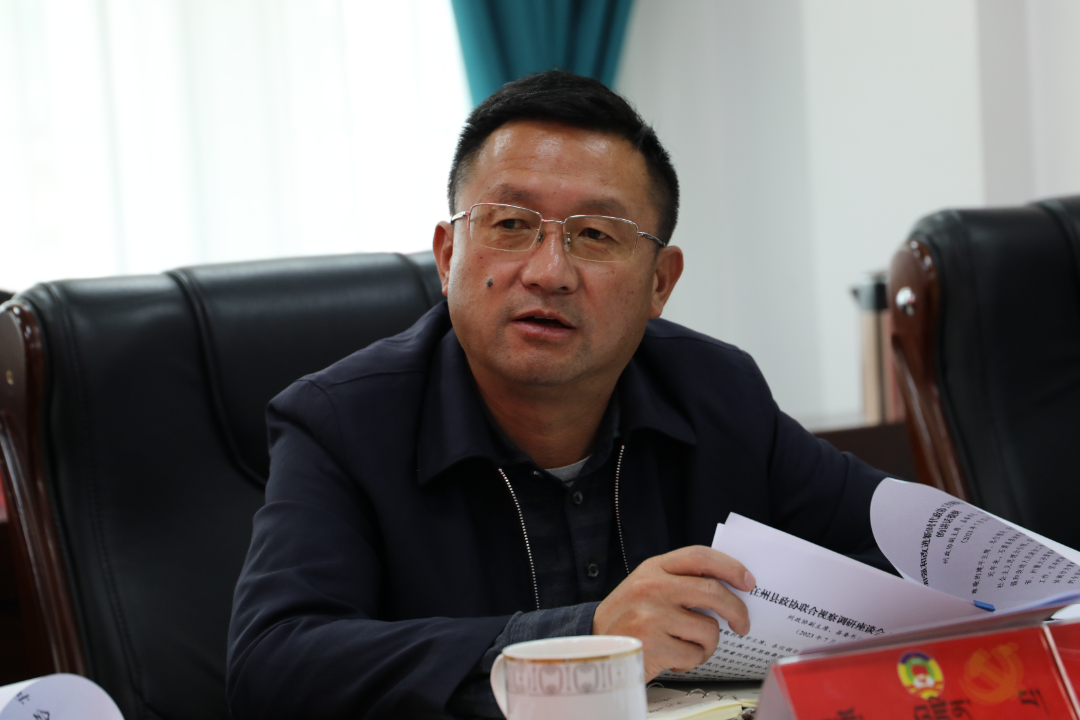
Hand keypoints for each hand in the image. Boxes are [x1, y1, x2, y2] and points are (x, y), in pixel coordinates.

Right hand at [592, 545, 754, 679]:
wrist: (594, 645)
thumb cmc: (630, 617)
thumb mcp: (648, 587)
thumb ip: (681, 582)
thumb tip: (731, 590)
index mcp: (654, 568)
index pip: (700, 557)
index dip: (730, 567)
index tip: (749, 582)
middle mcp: (652, 587)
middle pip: (713, 592)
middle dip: (737, 610)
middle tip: (743, 624)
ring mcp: (651, 615)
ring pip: (709, 630)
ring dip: (708, 645)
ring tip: (689, 646)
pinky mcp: (653, 644)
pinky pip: (694, 655)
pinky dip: (690, 661)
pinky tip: (673, 657)